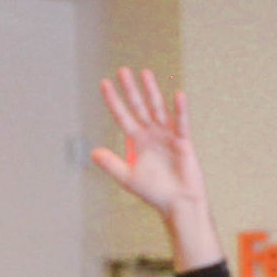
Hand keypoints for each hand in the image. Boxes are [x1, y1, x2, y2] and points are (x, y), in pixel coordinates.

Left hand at [89, 68, 221, 269]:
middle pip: (139, 107)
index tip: (105, 83)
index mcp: (138, 141)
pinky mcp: (184, 143)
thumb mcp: (128, 178)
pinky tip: (178, 95)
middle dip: (131, 90)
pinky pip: (181, 124)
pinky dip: (180, 111)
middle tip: (123, 71)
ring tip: (145, 74)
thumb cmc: (155, 193)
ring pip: (158, 109)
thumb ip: (112, 164)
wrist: (178, 205)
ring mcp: (168, 136)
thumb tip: (93, 153)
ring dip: (152, 92)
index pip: (123, 116)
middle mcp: (152, 134)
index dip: (114, 101)